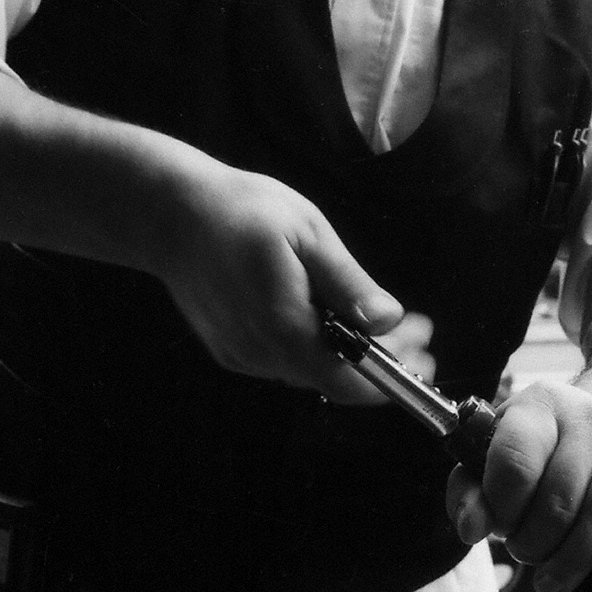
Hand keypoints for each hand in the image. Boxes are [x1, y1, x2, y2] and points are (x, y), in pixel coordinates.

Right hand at [157, 167, 408, 403]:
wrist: (165, 213)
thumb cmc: (239, 210)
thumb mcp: (307, 233)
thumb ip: (348, 282)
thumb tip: (388, 320)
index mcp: (283, 325)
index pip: (348, 381)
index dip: (393, 376)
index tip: (426, 353)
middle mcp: (261, 353)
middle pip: (335, 379)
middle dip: (383, 361)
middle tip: (417, 332)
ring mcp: (243, 356)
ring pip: (311, 372)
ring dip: (352, 353)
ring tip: (383, 322)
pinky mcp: (231, 351)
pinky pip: (287, 361)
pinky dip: (320, 349)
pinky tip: (335, 321)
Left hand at [444, 381, 591, 591]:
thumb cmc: (538, 451)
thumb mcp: (492, 459)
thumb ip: (469, 493)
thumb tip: (473, 529)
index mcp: (537, 405)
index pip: (516, 460)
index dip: (502, 508)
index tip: (499, 526)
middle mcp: (586, 413)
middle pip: (561, 496)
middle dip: (535, 543)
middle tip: (526, 554)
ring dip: (574, 559)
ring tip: (553, 580)